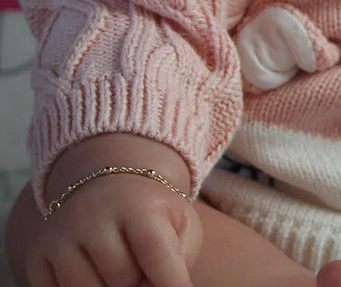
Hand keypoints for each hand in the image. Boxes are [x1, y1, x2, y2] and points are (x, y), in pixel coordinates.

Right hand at [24, 173, 200, 286]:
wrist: (109, 187)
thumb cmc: (153, 215)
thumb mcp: (179, 224)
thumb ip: (178, 260)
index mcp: (137, 204)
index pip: (155, 252)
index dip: (171, 281)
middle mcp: (93, 215)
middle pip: (123, 279)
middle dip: (139, 281)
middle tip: (142, 262)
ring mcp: (60, 235)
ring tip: (119, 268)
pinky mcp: (37, 256)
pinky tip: (94, 271)